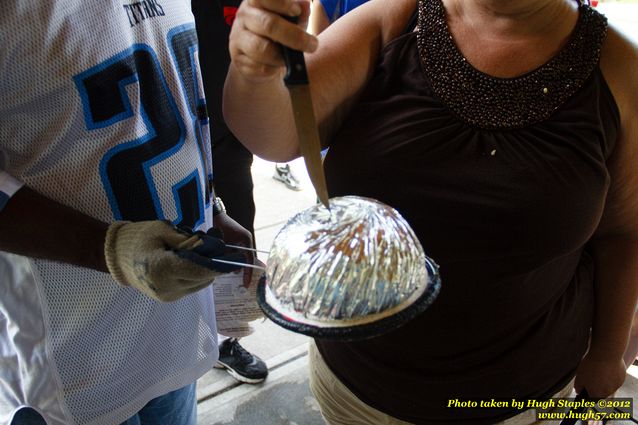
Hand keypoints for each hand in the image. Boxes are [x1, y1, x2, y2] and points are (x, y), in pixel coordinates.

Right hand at [104, 220, 243, 301]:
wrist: (116, 257)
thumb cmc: (139, 238)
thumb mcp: (164, 230)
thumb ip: (190, 240)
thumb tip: (213, 247)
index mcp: (164, 269)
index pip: (200, 269)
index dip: (220, 264)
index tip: (235, 258)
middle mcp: (167, 287)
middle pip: (203, 278)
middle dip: (214, 264)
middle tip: (218, 249)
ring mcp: (168, 296)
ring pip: (200, 284)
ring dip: (206, 271)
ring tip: (203, 254)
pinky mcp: (168, 298)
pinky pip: (191, 287)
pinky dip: (196, 276)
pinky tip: (193, 263)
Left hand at [213, 212, 254, 285]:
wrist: (217, 216)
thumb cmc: (221, 226)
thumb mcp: (224, 243)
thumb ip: (228, 255)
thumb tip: (234, 269)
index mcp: (246, 240)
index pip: (249, 259)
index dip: (248, 272)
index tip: (246, 283)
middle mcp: (247, 241)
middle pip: (248, 259)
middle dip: (246, 271)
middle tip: (244, 283)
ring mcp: (243, 242)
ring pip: (242, 257)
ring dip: (239, 265)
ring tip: (237, 278)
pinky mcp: (237, 242)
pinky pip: (238, 254)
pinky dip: (235, 260)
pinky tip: (231, 267)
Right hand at [229, 0, 317, 82]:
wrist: (260, 59)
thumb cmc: (279, 33)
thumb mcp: (291, 20)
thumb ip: (299, 13)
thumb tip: (305, 6)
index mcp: (255, 1)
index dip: (281, 3)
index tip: (297, 11)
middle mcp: (244, 16)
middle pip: (268, 24)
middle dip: (294, 36)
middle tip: (313, 45)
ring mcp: (238, 39)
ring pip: (262, 49)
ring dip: (283, 56)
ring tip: (294, 58)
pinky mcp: (239, 60)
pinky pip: (260, 66)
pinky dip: (274, 68)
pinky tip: (278, 65)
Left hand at [574, 349, 626, 398]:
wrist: (606, 353)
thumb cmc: (591, 365)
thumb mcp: (579, 376)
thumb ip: (578, 387)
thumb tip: (578, 391)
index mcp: (596, 394)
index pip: (591, 399)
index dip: (587, 392)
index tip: (585, 387)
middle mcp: (608, 393)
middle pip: (600, 393)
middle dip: (596, 387)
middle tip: (591, 376)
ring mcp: (616, 386)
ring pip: (608, 387)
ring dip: (604, 382)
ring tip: (598, 370)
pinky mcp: (621, 379)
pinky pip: (615, 380)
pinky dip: (611, 376)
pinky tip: (606, 368)